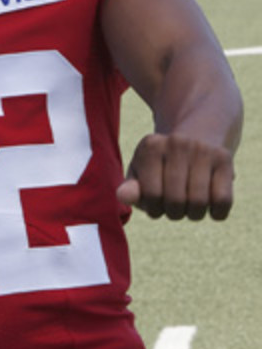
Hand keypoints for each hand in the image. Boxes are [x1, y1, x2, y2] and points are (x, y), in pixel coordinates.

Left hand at [116, 132, 233, 219]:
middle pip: (176, 200)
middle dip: (174, 214)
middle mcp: (176, 143)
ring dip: (194, 215)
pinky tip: (210, 207)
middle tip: (174, 208)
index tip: (156, 205)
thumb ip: (130, 187)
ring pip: (200, 202)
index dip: (153, 209)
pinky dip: (217, 213)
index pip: (151, 194)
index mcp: (150, 146)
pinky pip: (222, 200)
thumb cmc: (162, 163)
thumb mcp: (141, 170)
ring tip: (189, 207)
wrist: (197, 133)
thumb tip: (123, 197)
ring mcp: (202, 150)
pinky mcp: (224, 159)